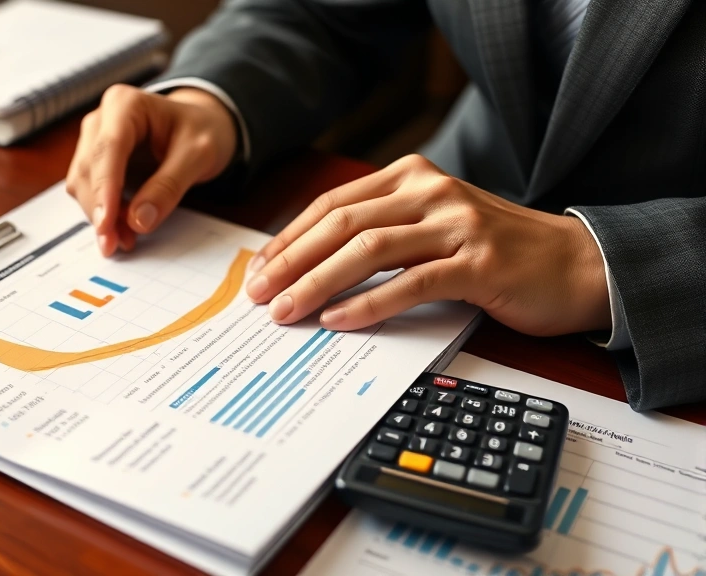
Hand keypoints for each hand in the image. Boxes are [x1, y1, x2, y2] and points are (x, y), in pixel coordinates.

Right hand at [66, 84, 237, 255]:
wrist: (201, 127)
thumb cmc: (202, 131)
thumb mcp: (198, 154)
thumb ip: (169, 185)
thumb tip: (138, 220)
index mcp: (125, 105)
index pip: (108, 149)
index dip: (104, 189)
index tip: (105, 223)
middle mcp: (101, 120)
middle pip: (88, 170)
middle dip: (101, 210)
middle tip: (120, 243)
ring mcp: (94, 141)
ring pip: (82, 185)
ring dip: (101, 216)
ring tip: (126, 240)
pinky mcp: (95, 163)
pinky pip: (90, 193)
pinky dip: (104, 215)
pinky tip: (122, 231)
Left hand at [245, 154, 611, 336]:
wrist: (576, 263)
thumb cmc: (494, 250)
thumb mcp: (432, 225)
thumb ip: (381, 232)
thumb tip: (310, 264)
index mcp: (411, 176)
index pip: (332, 205)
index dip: (289, 239)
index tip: (259, 271)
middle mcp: (431, 191)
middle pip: (341, 223)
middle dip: (291, 261)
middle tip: (258, 294)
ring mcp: (457, 224)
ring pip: (368, 249)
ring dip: (318, 282)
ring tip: (286, 311)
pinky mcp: (479, 263)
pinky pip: (411, 283)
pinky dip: (369, 303)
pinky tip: (338, 321)